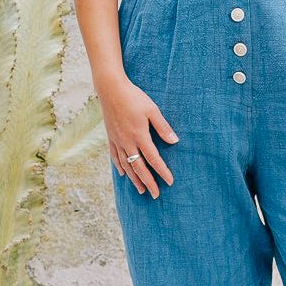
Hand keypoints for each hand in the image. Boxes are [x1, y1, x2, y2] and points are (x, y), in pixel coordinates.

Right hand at [96, 74, 178, 198]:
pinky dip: (120, 167)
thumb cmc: (134, 97)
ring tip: (141, 190)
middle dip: (148, 182)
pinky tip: (124, 174)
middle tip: (156, 195)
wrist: (110, 90)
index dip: (162, 171)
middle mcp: (127, 141)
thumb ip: (163, 127)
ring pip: (126, 165)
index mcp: (140, 135)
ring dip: (135, 179)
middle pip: (139, 167)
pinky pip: (115, 157)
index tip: (170, 182)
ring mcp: (117, 140)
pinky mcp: (110, 137)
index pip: (153, 159)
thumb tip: (174, 142)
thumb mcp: (152, 110)